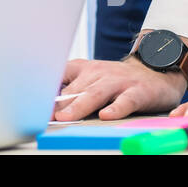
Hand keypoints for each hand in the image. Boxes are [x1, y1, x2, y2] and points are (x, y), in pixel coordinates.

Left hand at [53, 56, 186, 119]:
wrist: (155, 70)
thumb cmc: (116, 79)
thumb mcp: (91, 79)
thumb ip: (71, 90)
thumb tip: (47, 106)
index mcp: (84, 69)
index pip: (59, 75)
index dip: (45, 89)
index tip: (32, 101)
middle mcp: (99, 73)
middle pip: (75, 89)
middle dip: (58, 103)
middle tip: (44, 115)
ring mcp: (118, 82)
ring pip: (95, 94)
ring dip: (78, 106)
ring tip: (66, 117)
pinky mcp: (138, 92)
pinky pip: (125, 101)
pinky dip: (115, 108)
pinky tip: (106, 116)